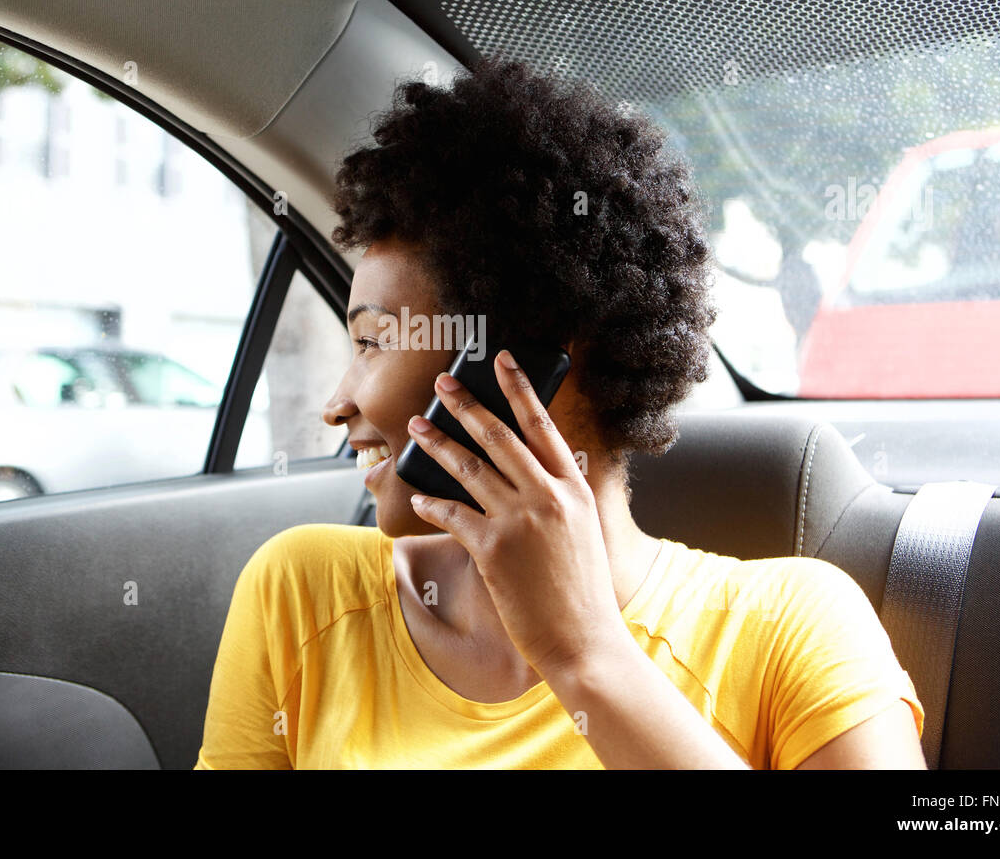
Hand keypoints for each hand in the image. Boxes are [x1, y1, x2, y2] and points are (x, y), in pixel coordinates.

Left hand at [405, 350, 630, 679]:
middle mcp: (548, 496)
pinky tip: (417, 499)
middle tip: (442, 383)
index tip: (501, 360)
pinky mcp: (493, 548)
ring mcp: (520, 520)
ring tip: (416, 427)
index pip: (542, 425)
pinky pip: (453, 514)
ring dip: (437, 444)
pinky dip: (431, 504)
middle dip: (466, 404)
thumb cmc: (581, 591)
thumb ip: (556, 499)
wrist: (583, 639)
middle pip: (499, 436)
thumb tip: (524, 474)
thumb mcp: (581, 532)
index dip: (519, 388)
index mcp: (573, 488)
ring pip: (469, 467)